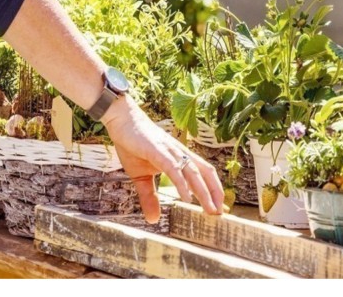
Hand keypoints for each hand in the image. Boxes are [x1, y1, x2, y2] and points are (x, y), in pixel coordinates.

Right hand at [103, 95, 224, 222]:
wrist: (123, 122)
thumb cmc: (133, 146)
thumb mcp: (141, 177)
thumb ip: (150, 197)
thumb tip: (154, 220)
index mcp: (180, 158)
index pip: (203, 175)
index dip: (214, 190)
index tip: (220, 209)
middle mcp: (181, 154)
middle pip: (206, 173)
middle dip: (215, 193)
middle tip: (220, 213)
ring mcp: (171, 152)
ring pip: (193, 172)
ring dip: (204, 192)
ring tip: (210, 209)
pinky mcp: (158, 151)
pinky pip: (173, 169)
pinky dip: (182, 183)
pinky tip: (186, 197)